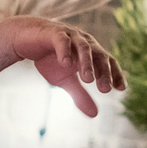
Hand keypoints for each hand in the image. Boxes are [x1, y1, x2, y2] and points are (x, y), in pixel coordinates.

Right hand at [4, 18, 123, 117]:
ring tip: (88, 80)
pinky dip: (65, 51)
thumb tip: (95, 115)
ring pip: (83, 47)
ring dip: (86, 63)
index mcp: (90, 53)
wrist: (25, 40)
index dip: (115, 74)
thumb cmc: (50, 59)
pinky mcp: (54, 32)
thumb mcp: (65, 80)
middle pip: (99, 55)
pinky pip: (62, 41)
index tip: (121, 89)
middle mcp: (84, 42)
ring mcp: (70, 35)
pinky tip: (66, 64)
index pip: (107, 62)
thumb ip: (80, 95)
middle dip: (103, 72)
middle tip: (105, 90)